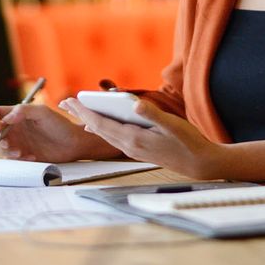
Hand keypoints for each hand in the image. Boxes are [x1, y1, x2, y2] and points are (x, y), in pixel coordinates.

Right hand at [0, 103, 117, 162]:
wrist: (73, 144)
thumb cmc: (60, 125)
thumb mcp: (43, 113)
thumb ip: (24, 110)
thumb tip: (6, 118)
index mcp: (16, 114)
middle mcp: (13, 127)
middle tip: (7, 144)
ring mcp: (15, 141)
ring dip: (3, 151)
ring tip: (20, 153)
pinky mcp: (20, 154)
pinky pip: (8, 158)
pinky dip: (15, 159)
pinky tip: (31, 157)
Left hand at [59, 96, 224, 179]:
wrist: (199, 163)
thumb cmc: (188, 142)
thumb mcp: (173, 125)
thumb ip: (154, 114)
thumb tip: (136, 104)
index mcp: (134, 138)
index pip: (102, 123)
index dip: (85, 111)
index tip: (70, 101)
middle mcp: (129, 146)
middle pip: (98, 128)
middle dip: (81, 114)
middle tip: (64, 102)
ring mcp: (133, 149)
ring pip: (105, 134)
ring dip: (90, 121)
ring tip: (77, 111)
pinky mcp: (138, 150)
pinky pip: (113, 137)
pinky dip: (103, 127)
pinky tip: (100, 124)